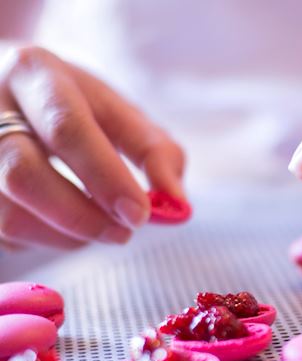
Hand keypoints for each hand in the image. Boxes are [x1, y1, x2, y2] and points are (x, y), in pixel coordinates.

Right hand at [0, 46, 184, 249]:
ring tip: (102, 230)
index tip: (141, 213)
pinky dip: (42, 241)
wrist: (9, 95)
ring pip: (7, 213)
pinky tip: (65, 226)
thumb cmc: (75, 108)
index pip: (67, 129)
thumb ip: (156, 153)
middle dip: (83, 216)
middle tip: (124, 233)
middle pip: (23, 175)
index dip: (107, 178)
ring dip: (65, 236)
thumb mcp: (120, 114)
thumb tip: (177, 204)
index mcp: (34, 73)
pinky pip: (1, 234)